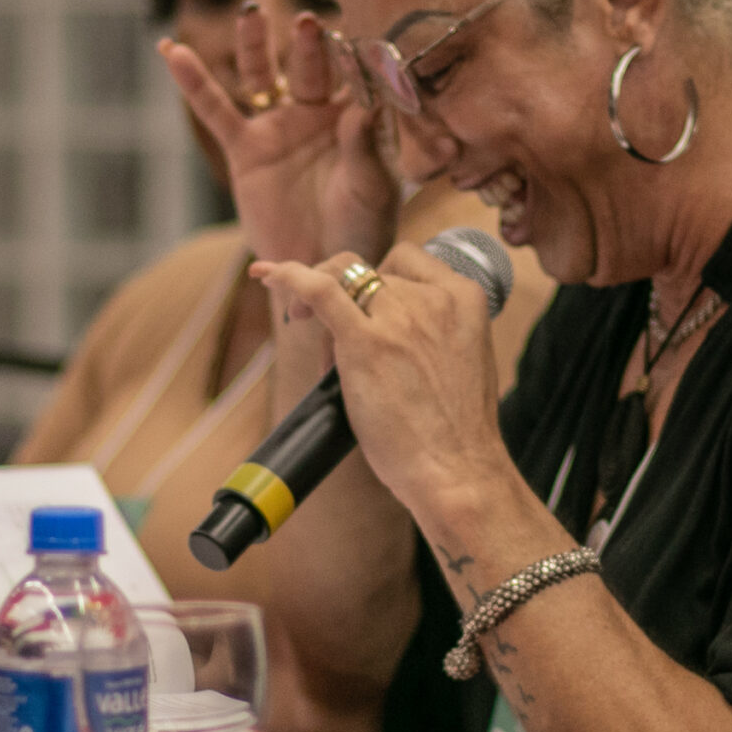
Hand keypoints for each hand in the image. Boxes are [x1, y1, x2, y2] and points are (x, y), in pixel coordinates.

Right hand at [162, 8, 397, 265]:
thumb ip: (366, 147)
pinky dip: (194, 81)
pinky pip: (216, 110)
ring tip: (251, 13)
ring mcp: (279, 126)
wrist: (322, 267)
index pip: (354, 75)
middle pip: (310, 67)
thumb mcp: (372, 189)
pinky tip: (173, 49)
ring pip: (263, 76)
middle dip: (309, 46)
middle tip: (308, 23)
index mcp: (358, 116)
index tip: (354, 35)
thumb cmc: (362, 228)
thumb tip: (364, 105)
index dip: (353, 55)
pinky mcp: (246, 148)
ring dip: (257, 45)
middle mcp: (317, 111)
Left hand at [248, 243, 512, 523]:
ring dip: (319, 303)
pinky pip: (319, 289)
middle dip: (347, 301)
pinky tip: (266, 274)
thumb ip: (431, 332)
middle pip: (370, 275)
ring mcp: (400, 316)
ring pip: (342, 281)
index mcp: (465, 297)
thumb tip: (383, 329)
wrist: (458, 471)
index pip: (406, 261)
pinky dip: (288, 276)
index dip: (377, 278)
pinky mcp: (366, 342)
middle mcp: (433, 298)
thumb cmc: (457, 433)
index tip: (362, 303)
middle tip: (329, 337)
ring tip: (312, 339)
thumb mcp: (461, 360)